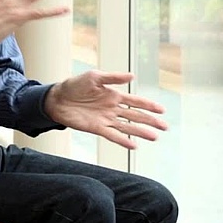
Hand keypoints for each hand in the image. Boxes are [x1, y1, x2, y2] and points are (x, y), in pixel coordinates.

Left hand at [43, 70, 167, 149]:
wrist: (57, 99)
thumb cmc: (75, 85)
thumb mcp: (95, 77)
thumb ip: (114, 78)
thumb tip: (132, 76)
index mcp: (114, 95)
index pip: (135, 101)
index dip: (149, 106)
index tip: (162, 110)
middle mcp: (113, 109)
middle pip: (136, 116)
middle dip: (150, 121)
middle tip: (165, 126)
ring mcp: (106, 119)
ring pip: (127, 127)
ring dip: (141, 132)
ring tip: (155, 137)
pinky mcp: (97, 128)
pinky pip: (113, 135)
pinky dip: (123, 141)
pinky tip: (134, 146)